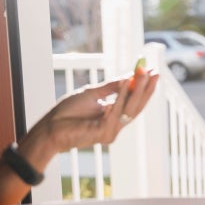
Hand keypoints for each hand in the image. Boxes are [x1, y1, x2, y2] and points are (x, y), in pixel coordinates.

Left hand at [18, 69, 158, 171]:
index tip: (154, 72)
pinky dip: (120, 96)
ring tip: (141, 72)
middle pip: (136, 106)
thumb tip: (129, 76)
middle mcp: (116, 126)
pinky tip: (124, 82)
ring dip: (136, 89)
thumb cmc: (68, 112)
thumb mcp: (92, 93)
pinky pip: (115, 112)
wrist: (50, 127)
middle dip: (145, 88)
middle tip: (153, 71)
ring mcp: (110, 131)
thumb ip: (110, 87)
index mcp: (114, 118)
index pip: (135, 102)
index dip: (145, 88)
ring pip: (129, 109)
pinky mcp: (103, 133)